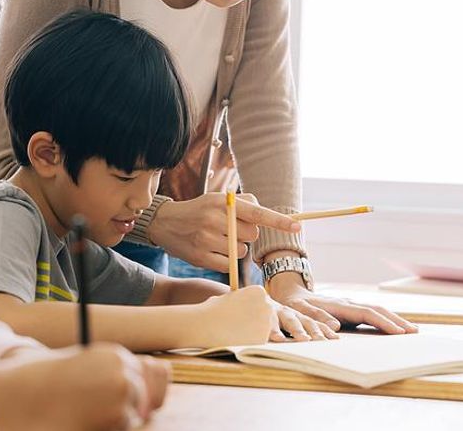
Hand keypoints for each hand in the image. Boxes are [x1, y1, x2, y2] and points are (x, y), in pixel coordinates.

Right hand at [0, 343, 168, 430]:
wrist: (24, 396)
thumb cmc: (45, 386)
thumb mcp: (82, 371)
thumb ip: (109, 377)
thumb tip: (145, 402)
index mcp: (114, 354)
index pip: (149, 374)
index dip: (138, 390)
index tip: (127, 399)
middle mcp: (122, 367)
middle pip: (147, 395)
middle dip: (132, 405)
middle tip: (105, 410)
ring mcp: (122, 389)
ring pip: (135, 415)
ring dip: (116, 419)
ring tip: (85, 413)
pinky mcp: (118, 412)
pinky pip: (124, 428)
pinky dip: (107, 428)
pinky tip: (84, 420)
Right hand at [148, 193, 300, 271]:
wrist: (165, 223)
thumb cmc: (198, 210)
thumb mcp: (217, 199)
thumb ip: (243, 204)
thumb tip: (267, 217)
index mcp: (221, 203)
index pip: (256, 213)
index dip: (279, 221)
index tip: (297, 226)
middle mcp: (214, 220)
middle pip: (252, 235)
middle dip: (246, 233)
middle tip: (229, 228)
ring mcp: (207, 240)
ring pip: (242, 251)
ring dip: (236, 248)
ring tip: (217, 239)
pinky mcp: (201, 258)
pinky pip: (229, 264)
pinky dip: (225, 259)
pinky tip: (212, 250)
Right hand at [191, 285, 274, 346]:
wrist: (205, 324)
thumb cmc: (212, 310)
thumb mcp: (229, 298)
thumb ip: (242, 301)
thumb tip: (246, 307)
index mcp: (258, 291)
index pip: (263, 302)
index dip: (253, 310)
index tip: (242, 314)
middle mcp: (267, 304)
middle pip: (269, 316)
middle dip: (259, 322)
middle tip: (241, 326)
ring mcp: (267, 322)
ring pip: (267, 330)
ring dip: (256, 332)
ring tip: (237, 332)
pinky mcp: (264, 338)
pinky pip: (261, 342)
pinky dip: (252, 343)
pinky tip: (238, 339)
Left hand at [267, 272, 418, 334]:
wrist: (291, 294)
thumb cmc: (295, 306)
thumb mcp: (301, 312)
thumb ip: (316, 318)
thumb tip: (336, 328)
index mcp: (338, 305)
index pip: (366, 313)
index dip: (383, 322)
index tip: (398, 332)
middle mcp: (348, 303)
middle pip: (377, 310)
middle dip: (395, 320)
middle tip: (414, 332)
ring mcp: (350, 305)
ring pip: (377, 311)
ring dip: (394, 319)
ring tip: (411, 330)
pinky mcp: (350, 310)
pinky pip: (371, 315)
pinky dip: (385, 320)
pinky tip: (394, 328)